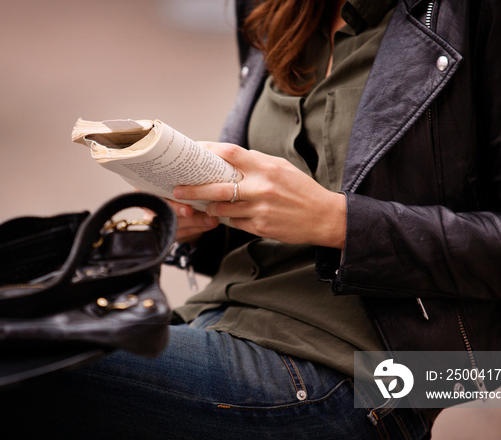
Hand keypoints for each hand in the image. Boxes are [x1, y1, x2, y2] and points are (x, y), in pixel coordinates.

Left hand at [172, 142, 346, 248]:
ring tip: (203, 205)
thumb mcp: (281, 167)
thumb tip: (227, 159)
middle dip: (193, 189)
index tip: (192, 154)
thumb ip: (256, 163)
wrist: (324, 217)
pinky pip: (234, 222)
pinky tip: (227, 215)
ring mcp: (259, 209)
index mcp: (266, 167)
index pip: (229, 154)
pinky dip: (228, 218)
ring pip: (221, 209)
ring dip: (209, 207)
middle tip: (176, 190)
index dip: (207, 152)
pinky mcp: (260, 227)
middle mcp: (261, 187)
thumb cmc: (302, 190)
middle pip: (216, 187)